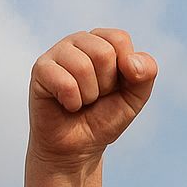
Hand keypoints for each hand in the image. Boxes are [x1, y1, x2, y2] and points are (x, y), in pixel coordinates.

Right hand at [28, 28, 157, 168]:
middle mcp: (78, 41)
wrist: (78, 147)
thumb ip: (146, 73)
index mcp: (102, 41)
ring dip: (88, 95)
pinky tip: (67, 104)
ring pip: (83, 66)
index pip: (119, 39)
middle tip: (96, 97)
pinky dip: (72, 102)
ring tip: (82, 101)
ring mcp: (57, 53)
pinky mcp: (40, 70)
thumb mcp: (134, 97)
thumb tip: (130, 61)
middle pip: (103, 52)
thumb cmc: (104, 117)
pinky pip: (65, 82)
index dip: (125, 71)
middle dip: (106, 85)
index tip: (115, 87)